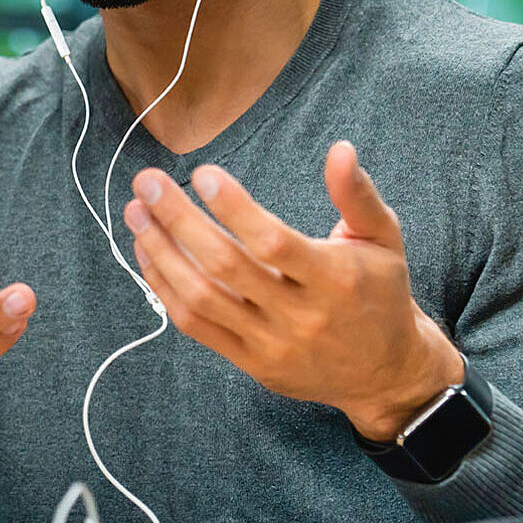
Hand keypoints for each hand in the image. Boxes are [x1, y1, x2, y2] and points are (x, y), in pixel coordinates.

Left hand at [123, 140, 461, 439]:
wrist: (386, 373)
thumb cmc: (381, 294)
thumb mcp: (384, 239)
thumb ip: (357, 194)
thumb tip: (340, 149)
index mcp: (334, 279)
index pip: (272, 242)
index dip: (233, 207)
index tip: (202, 174)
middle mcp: (301, 316)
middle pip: (226, 266)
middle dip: (178, 221)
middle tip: (149, 183)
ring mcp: (272, 344)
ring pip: (202, 299)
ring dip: (161, 253)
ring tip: (136, 213)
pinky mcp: (252, 364)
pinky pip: (197, 326)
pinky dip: (166, 287)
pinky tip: (149, 253)